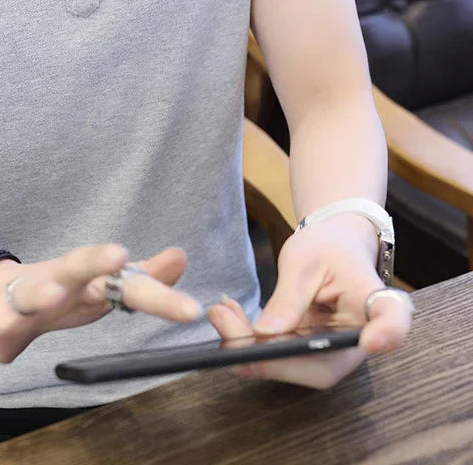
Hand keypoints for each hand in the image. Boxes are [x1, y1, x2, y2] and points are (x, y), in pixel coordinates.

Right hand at [0, 243, 204, 369]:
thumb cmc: (56, 292)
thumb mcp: (99, 287)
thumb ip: (141, 279)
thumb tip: (181, 256)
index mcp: (86, 280)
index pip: (126, 284)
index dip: (158, 295)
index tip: (190, 310)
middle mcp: (56, 281)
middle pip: (77, 267)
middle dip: (96, 260)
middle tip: (120, 256)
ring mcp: (21, 297)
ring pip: (30, 293)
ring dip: (39, 293)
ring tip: (52, 296)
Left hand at [207, 214, 412, 388]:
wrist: (329, 246)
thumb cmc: (326, 246)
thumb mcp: (304, 260)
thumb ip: (289, 297)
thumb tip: (265, 334)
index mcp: (372, 302)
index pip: (392, 323)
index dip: (386, 335)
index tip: (372, 341)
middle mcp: (357, 338)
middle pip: (322, 365)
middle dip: (269, 356)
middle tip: (226, 328)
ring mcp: (331, 350)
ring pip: (292, 365)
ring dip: (248, 346)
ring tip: (219, 315)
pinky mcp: (308, 350)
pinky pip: (277, 354)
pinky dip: (246, 338)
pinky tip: (226, 314)